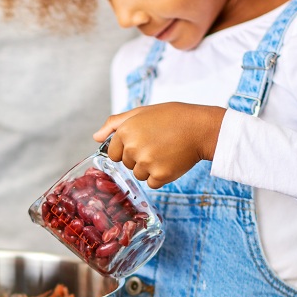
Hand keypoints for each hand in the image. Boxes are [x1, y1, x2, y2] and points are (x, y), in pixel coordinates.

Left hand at [93, 103, 225, 188]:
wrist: (201, 128)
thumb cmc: (172, 118)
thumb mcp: (141, 112)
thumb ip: (115, 123)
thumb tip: (96, 137)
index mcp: (125, 131)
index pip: (113, 153)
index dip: (127, 148)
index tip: (142, 141)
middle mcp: (133, 148)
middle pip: (126, 164)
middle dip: (138, 157)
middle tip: (158, 143)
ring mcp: (146, 163)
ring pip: (139, 175)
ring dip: (150, 168)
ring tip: (165, 151)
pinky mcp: (160, 175)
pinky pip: (152, 183)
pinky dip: (161, 176)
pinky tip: (171, 161)